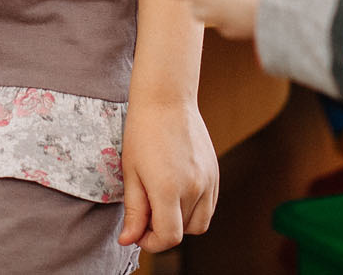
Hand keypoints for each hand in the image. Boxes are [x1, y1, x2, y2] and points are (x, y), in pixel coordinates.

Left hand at [118, 91, 217, 251]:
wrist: (166, 99)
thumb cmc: (142, 132)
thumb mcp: (131, 173)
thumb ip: (134, 211)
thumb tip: (128, 240)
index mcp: (168, 189)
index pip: (169, 237)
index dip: (151, 242)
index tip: (138, 232)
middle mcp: (194, 187)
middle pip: (183, 232)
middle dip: (163, 231)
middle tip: (146, 213)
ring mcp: (208, 180)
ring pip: (199, 222)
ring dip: (181, 222)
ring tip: (161, 201)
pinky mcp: (215, 173)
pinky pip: (209, 206)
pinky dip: (194, 209)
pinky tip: (176, 192)